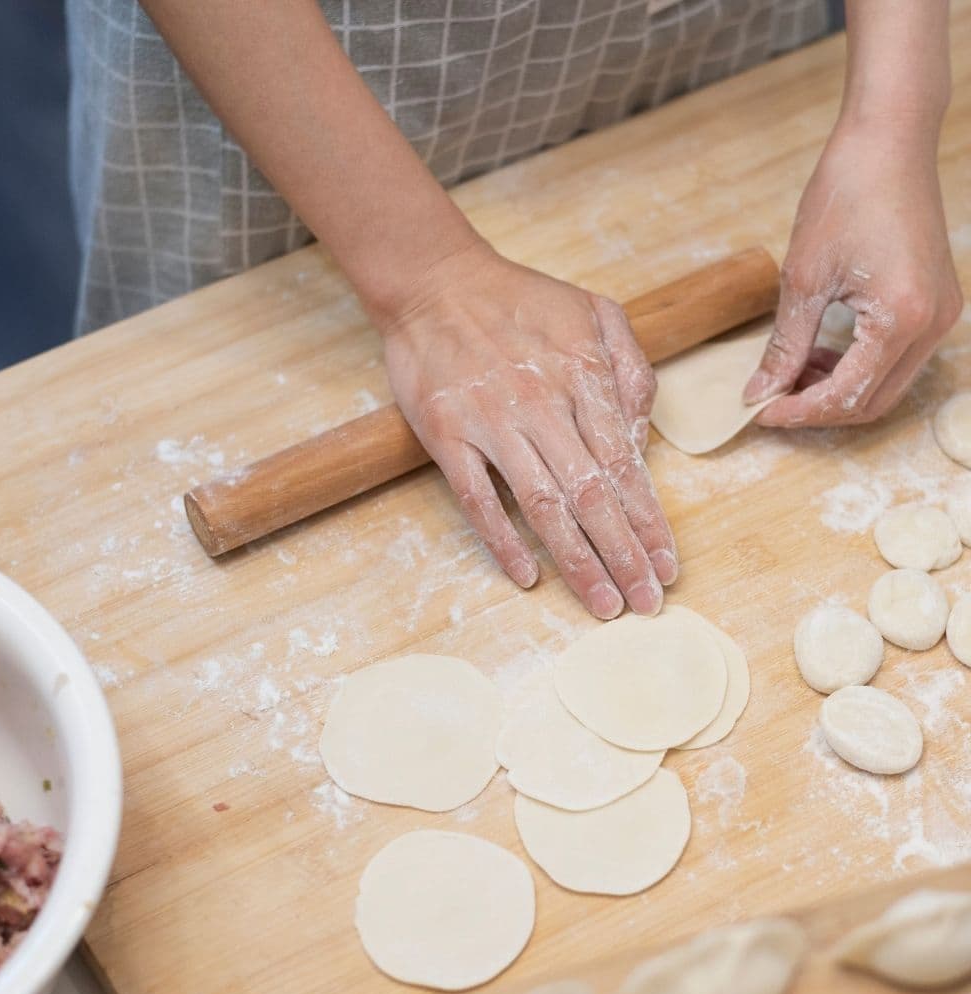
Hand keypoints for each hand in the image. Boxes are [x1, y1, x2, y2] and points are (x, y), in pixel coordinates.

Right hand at [378, 241, 676, 619]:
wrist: (435, 283)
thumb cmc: (517, 300)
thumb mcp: (592, 310)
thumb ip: (629, 364)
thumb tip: (643, 426)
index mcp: (583, 378)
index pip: (624, 465)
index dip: (649, 521)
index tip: (667, 565)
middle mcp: (543, 407)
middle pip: (592, 495)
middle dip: (624, 554)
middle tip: (646, 603)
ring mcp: (492, 424)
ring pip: (543, 504)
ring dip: (577, 559)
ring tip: (602, 603)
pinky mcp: (448, 437)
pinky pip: (477, 498)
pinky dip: (501, 539)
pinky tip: (526, 576)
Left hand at [747, 121, 961, 425]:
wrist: (888, 141)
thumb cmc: (846, 195)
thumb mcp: (802, 279)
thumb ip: (785, 345)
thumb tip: (760, 392)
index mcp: (901, 319)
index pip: (845, 396)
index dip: (798, 412)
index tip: (758, 412)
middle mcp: (932, 324)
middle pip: (871, 403)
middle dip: (818, 409)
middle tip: (771, 399)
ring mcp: (941, 314)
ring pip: (886, 386)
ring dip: (837, 391)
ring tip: (791, 374)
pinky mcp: (937, 303)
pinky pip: (897, 359)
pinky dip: (857, 368)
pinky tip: (820, 355)